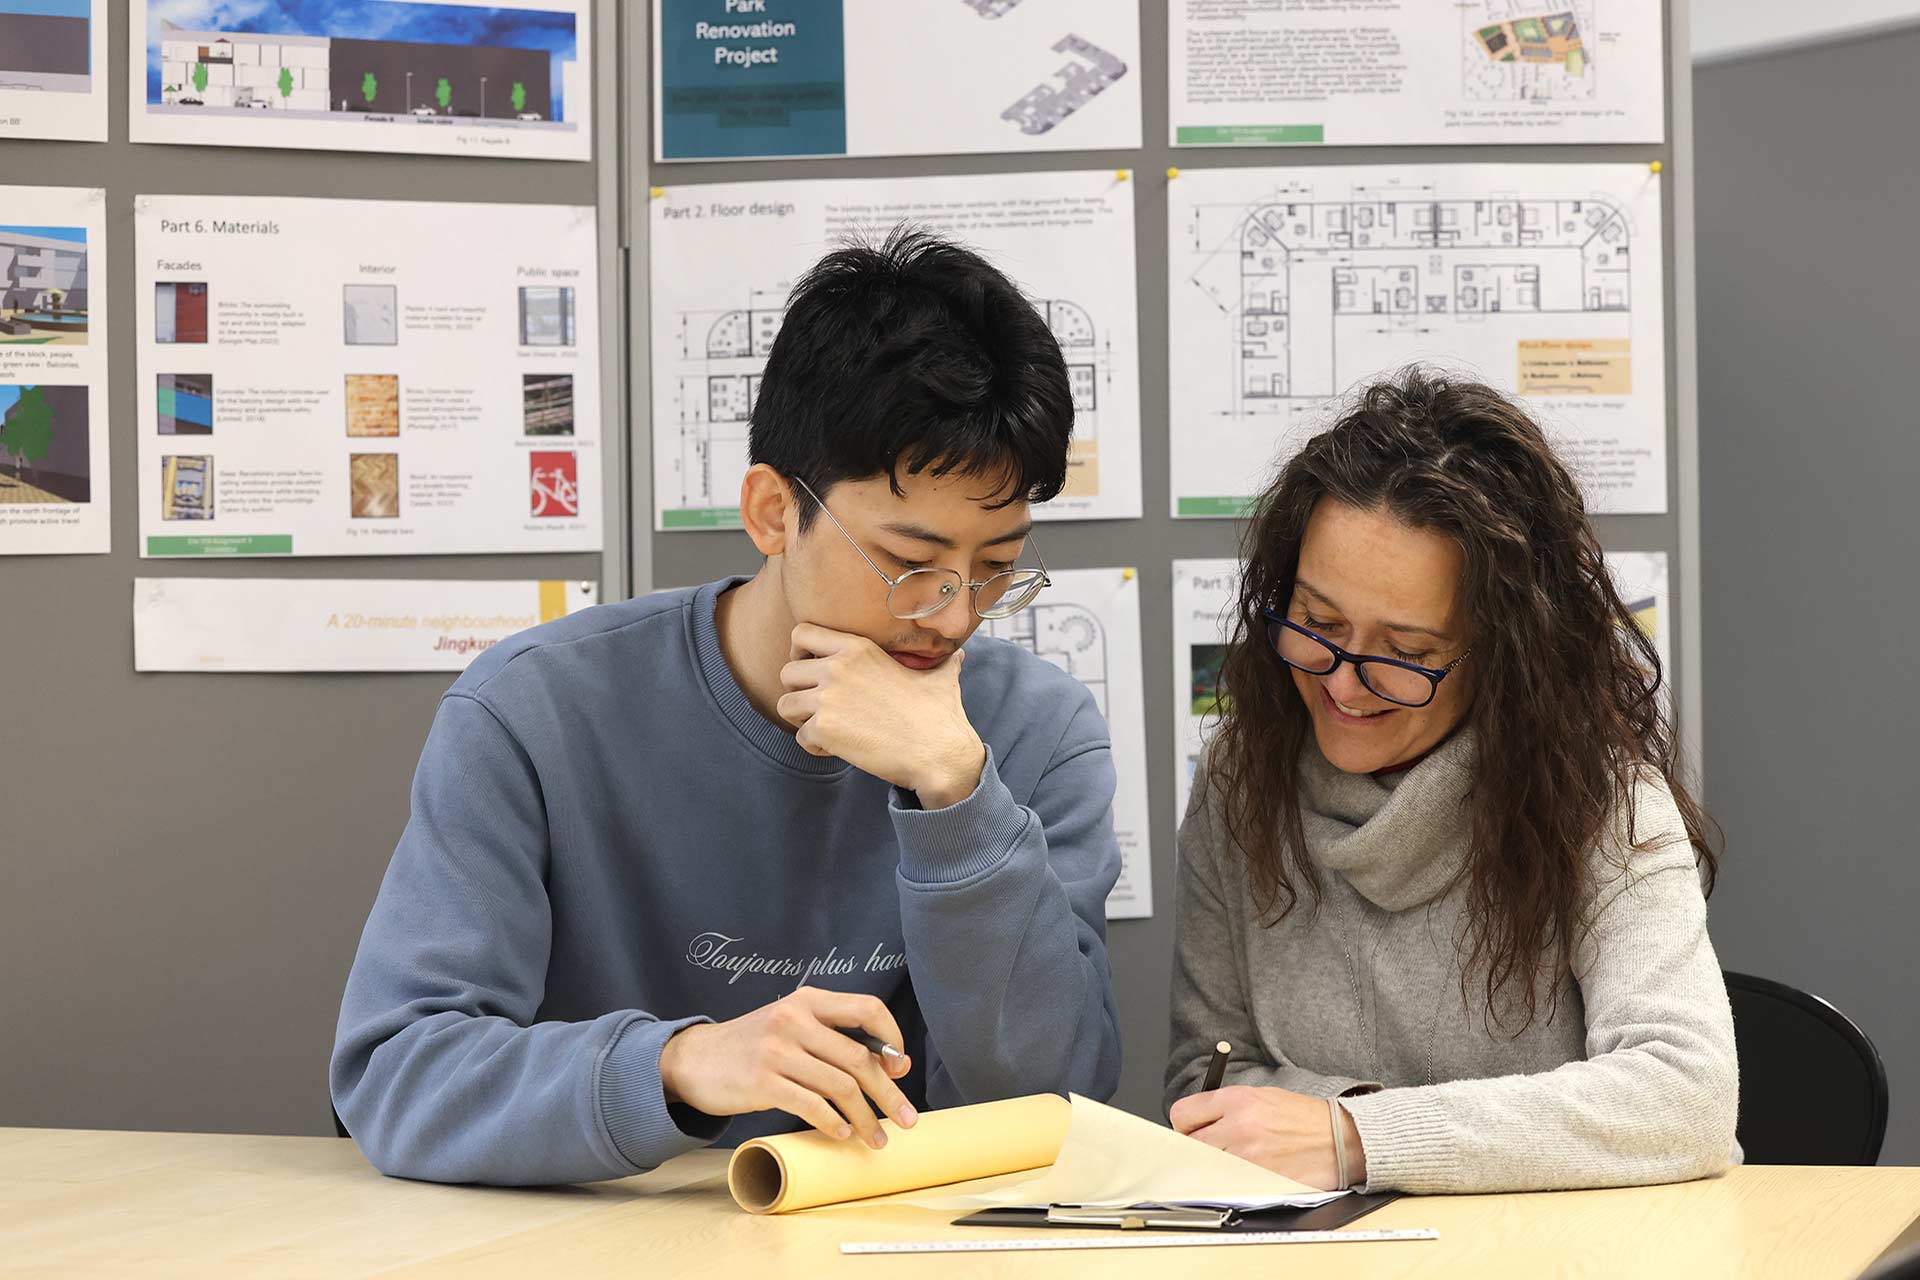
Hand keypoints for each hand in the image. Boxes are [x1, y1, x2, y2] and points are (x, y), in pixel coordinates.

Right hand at [657, 987, 917, 1149]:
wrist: (693, 1059)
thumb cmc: (752, 1046)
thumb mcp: (791, 1026)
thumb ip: (833, 1038)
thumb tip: (893, 1064)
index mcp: (807, 1000)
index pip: (867, 1008)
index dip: (892, 1038)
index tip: (901, 1068)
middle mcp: (794, 1020)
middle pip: (859, 1058)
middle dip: (889, 1093)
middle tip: (908, 1119)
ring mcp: (777, 1051)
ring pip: (840, 1087)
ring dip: (865, 1118)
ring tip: (876, 1138)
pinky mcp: (762, 1082)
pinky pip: (811, 1105)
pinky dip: (832, 1123)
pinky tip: (841, 1135)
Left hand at [777, 623, 985, 808]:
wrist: (939, 753)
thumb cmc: (940, 717)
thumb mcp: (941, 677)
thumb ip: (942, 662)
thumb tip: (959, 654)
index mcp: (858, 648)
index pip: (802, 633)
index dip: (800, 653)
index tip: (813, 671)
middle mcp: (837, 668)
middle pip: (786, 672)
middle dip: (798, 692)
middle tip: (820, 708)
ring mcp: (827, 698)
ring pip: (785, 705)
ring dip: (802, 720)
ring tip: (829, 730)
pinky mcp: (824, 729)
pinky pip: (799, 737)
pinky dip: (816, 747)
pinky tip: (840, 749)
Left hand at [1169, 1085, 1365, 1189]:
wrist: (1340, 1138)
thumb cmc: (1305, 1118)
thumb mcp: (1263, 1096)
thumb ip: (1226, 1106)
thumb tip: (1198, 1122)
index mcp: (1237, 1100)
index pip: (1183, 1113)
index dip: (1185, 1125)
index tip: (1192, 1131)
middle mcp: (1239, 1126)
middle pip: (1190, 1143)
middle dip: (1197, 1147)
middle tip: (1213, 1148)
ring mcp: (1248, 1156)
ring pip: (1207, 1166)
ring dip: (1215, 1165)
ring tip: (1235, 1159)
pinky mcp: (1260, 1180)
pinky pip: (1230, 1183)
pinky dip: (1233, 1181)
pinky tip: (1249, 1172)